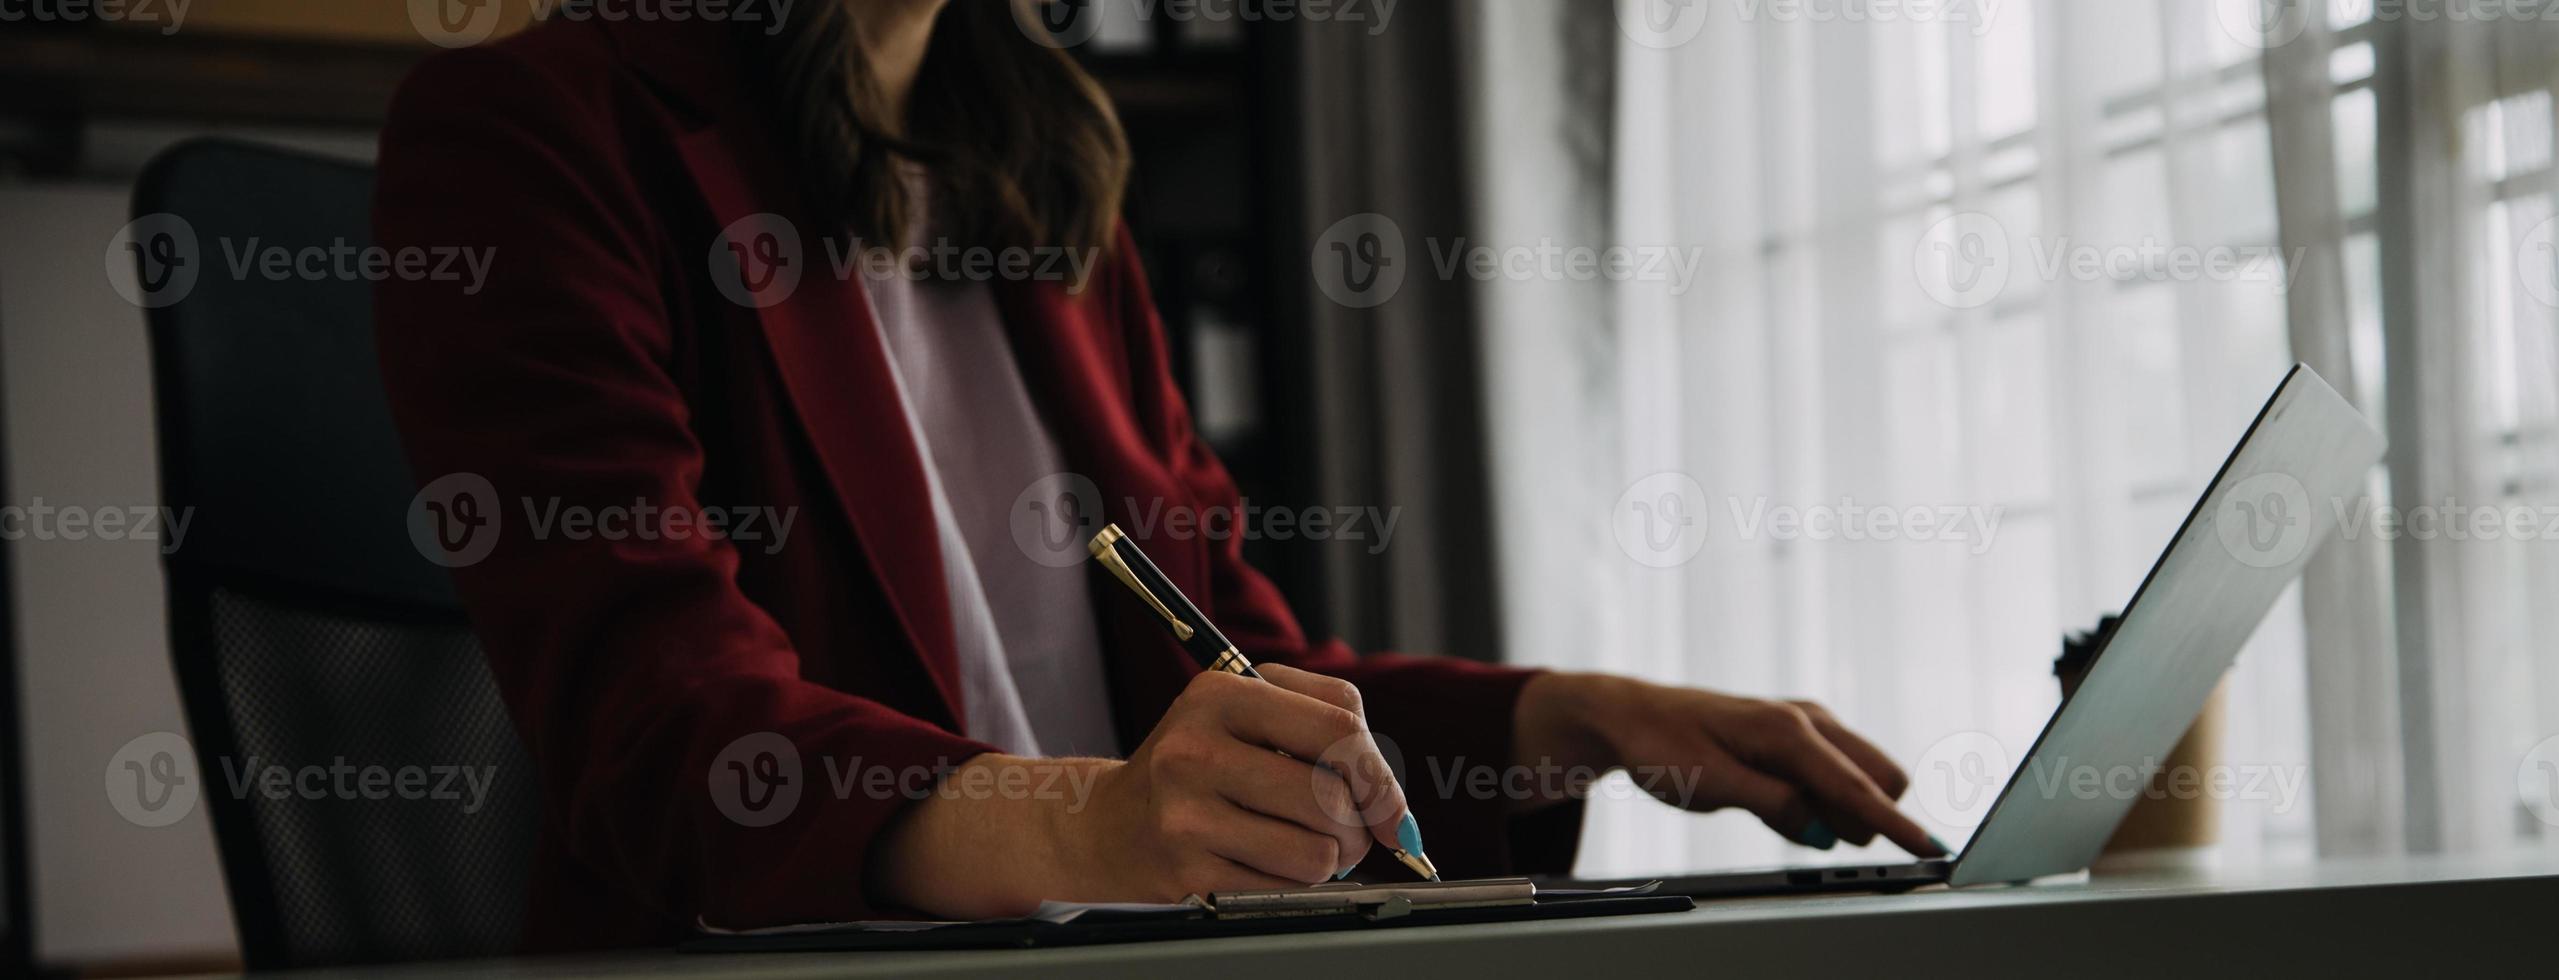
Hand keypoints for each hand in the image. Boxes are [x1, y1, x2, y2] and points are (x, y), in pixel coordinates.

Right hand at [1062, 664, 1411, 899]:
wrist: (1108, 824)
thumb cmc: (1198, 766)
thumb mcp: (1246, 713)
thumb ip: (1327, 729)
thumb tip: (1395, 812)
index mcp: (1221, 694)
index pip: (1338, 727)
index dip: (1381, 776)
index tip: (1393, 810)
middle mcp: (1196, 748)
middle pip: (1332, 797)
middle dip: (1358, 828)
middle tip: (1342, 832)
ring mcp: (1187, 812)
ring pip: (1316, 851)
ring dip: (1327, 861)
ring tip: (1300, 846)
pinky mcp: (1186, 870)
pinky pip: (1284, 889)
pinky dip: (1291, 884)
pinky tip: (1263, 864)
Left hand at [1516, 673, 1944, 856]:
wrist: (1633, 716)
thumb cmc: (1665, 745)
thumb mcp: (1712, 785)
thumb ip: (1774, 805)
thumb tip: (1823, 828)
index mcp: (1788, 731)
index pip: (1856, 787)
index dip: (1894, 824)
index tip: (1930, 849)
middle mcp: (1808, 721)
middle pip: (1878, 778)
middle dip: (1860, 815)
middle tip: (1794, 824)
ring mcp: (1806, 725)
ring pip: (1859, 778)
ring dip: (1835, 808)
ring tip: (1763, 801)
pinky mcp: (1798, 739)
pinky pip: (1833, 776)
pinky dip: (1818, 799)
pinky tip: (1771, 797)